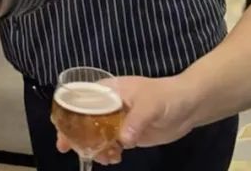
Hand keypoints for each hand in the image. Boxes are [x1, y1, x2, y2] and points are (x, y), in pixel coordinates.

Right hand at [56, 75, 199, 163]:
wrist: (189, 106)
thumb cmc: (166, 96)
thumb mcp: (150, 104)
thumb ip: (136, 121)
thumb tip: (122, 140)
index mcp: (107, 91)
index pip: (80, 99)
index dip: (67, 113)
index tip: (61, 127)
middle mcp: (107, 106)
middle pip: (83, 119)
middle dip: (74, 134)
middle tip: (67, 148)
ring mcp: (116, 121)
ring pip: (95, 135)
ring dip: (93, 147)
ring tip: (101, 157)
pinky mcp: (127, 135)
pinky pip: (111, 145)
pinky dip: (108, 153)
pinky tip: (113, 159)